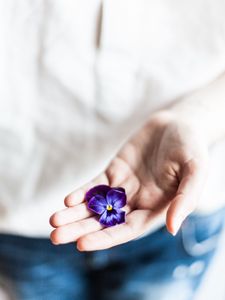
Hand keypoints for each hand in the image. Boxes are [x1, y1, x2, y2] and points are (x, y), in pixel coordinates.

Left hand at [50, 111, 207, 250]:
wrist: (179, 123)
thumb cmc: (192, 148)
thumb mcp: (195, 171)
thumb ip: (185, 199)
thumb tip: (172, 228)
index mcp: (155, 209)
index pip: (126, 230)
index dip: (105, 238)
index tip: (82, 244)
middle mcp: (137, 202)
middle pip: (105, 221)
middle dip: (81, 229)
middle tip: (55, 237)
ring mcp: (124, 187)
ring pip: (96, 205)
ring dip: (75, 213)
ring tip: (54, 221)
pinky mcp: (115, 171)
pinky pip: (96, 185)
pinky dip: (82, 192)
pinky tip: (68, 199)